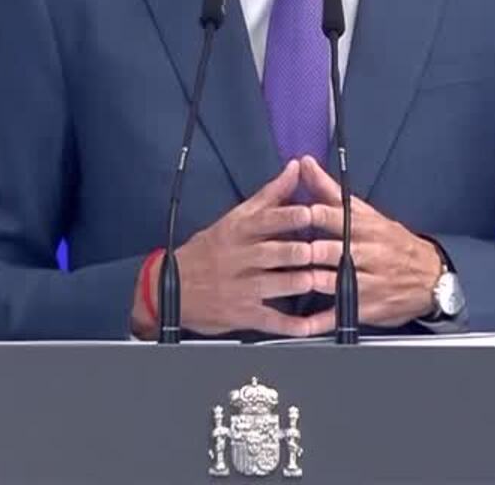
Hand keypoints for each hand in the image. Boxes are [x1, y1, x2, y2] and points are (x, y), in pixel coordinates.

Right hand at [133, 159, 332, 338]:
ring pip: (276, 284)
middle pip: (275, 253)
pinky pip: (270, 320)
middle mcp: (238, 258)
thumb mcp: (233, 219)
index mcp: (237, 231)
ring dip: (302, 282)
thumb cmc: (206, 251)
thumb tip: (294, 168)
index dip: (290, 217)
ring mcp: (240, 288)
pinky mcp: (241, 314)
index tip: (311, 212)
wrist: (169, 288)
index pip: (266, 220)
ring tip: (325, 280)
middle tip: (325, 250)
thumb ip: (269, 196)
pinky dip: (292, 325)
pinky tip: (311, 324)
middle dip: (301, 252)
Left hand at [298, 155, 444, 328]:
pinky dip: (319, 322)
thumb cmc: (392, 242)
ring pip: (334, 281)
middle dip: (306, 250)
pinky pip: (339, 315)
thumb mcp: (366, 212)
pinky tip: (300, 324)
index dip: (311, 215)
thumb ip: (330, 191)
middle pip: (332, 250)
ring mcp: (368, 283)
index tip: (290, 212)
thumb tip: (305, 163)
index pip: (335, 217)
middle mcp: (368, 254)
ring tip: (283, 279)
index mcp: (365, 227)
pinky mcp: (366, 307)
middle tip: (279, 250)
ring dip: (308, 281)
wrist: (430, 277)